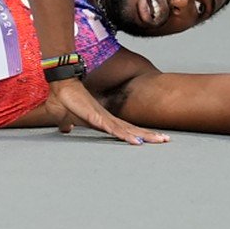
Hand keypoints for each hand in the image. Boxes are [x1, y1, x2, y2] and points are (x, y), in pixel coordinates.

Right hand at [45, 79, 169, 144]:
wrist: (62, 87)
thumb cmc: (67, 100)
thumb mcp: (68, 118)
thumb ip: (68, 124)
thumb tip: (65, 129)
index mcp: (105, 120)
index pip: (127, 128)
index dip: (140, 133)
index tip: (153, 138)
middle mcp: (109, 119)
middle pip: (134, 129)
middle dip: (150, 135)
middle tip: (167, 140)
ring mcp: (104, 119)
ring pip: (129, 130)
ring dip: (144, 136)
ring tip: (160, 140)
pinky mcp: (97, 119)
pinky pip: (115, 130)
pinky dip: (126, 136)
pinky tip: (137, 141)